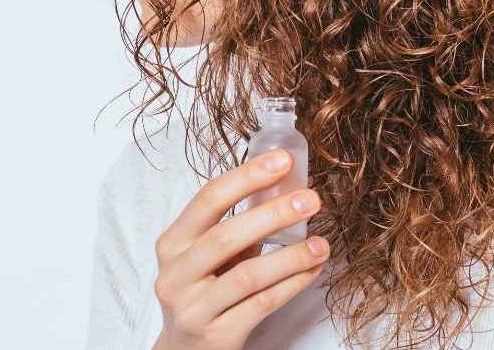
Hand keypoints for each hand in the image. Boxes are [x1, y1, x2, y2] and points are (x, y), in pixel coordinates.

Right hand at [151, 149, 328, 349]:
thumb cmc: (202, 292)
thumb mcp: (206, 257)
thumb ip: (235, 228)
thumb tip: (286, 189)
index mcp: (172, 243)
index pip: (208, 200)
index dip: (246, 177)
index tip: (282, 161)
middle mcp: (175, 274)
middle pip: (226, 236)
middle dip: (272, 214)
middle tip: (310, 200)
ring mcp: (193, 308)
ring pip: (247, 276)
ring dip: (290, 256)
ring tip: (320, 243)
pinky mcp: (216, 335)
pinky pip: (261, 304)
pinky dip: (292, 284)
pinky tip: (312, 270)